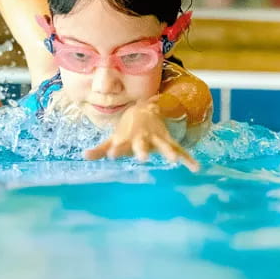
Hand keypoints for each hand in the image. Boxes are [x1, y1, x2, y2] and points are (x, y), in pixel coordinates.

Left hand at [84, 100, 199, 171]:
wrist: (144, 109)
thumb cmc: (126, 130)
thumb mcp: (113, 138)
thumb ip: (100, 150)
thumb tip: (83, 156)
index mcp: (127, 139)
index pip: (121, 146)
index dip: (116, 150)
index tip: (112, 154)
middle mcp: (142, 138)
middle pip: (142, 145)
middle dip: (142, 150)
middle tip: (143, 158)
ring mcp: (157, 139)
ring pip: (163, 145)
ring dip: (168, 152)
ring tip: (174, 160)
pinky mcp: (168, 141)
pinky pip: (180, 150)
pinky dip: (188, 159)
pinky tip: (196, 168)